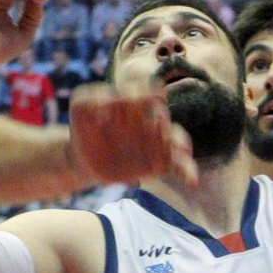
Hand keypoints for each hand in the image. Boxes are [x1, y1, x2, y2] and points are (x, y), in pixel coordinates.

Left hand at [69, 86, 195, 186]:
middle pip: (163, 115)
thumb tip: (108, 108)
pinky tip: (191, 181)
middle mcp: (149, 120)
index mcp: (134, 102)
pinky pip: (180, 166)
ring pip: (178, 139)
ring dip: (180, 143)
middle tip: (147, 128)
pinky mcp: (159, 163)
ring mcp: (156, 142)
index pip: (149, 92)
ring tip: (177, 149)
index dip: (142, 96)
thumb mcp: (81, 105)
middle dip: (157, 120)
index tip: (127, 104)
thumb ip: (92, 98)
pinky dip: (188, 172)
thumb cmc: (84, 125)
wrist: (83, 155)